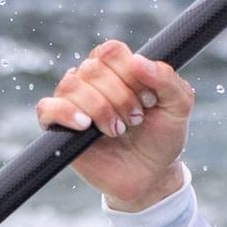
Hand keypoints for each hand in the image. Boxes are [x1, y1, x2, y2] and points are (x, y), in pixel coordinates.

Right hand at [35, 39, 193, 211]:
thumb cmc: (162, 136)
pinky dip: (65, 113)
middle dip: (120, 97)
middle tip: (136, 120)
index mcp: (118, 68)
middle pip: (92, 68)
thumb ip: (166, 79)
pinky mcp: (59, 127)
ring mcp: (73, 102)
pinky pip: (47, 108)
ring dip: (100, 109)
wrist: (151, 175)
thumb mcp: (179, 106)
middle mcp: (92, 80)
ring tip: (118, 130)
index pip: (111, 51)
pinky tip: (86, 126)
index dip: (129, 71)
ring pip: (71, 85)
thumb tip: (138, 60)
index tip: (148, 97)